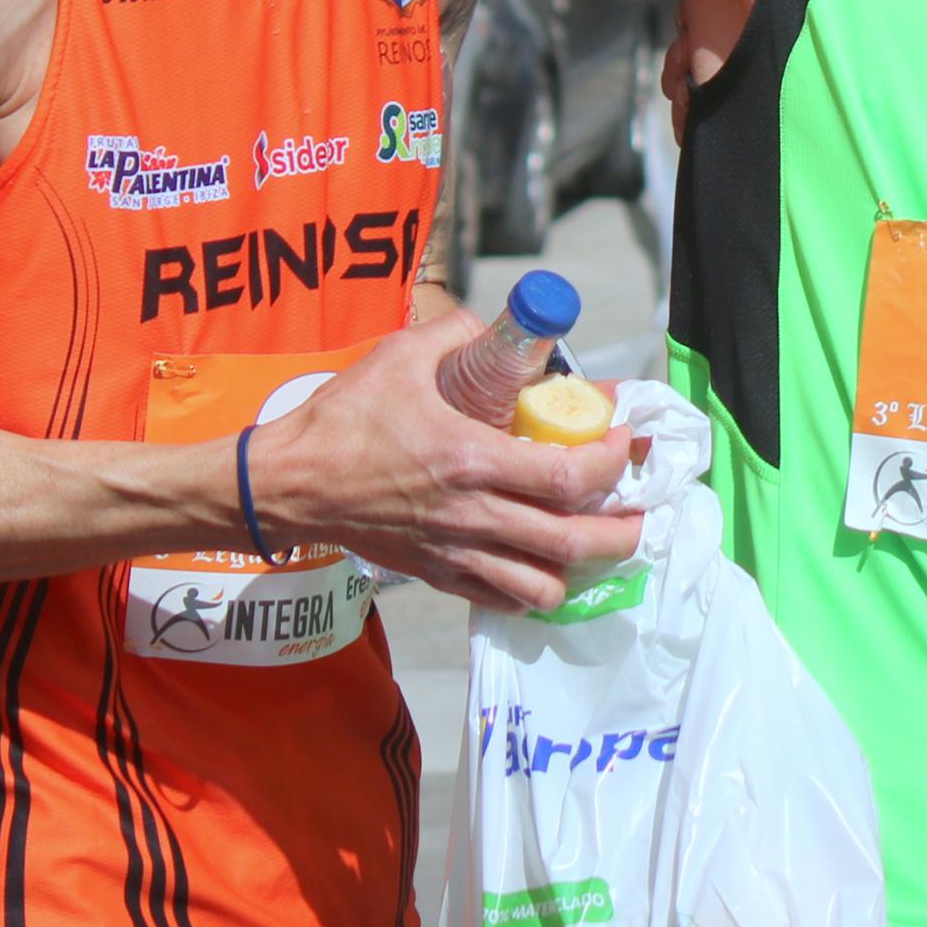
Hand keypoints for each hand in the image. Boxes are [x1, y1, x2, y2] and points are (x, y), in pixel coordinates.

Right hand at [249, 316, 643, 612]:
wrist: (287, 484)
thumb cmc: (341, 421)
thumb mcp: (399, 356)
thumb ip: (455, 334)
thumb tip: (491, 327)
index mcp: (470, 460)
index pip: (568, 476)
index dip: (612, 462)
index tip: (624, 440)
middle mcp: (472, 515)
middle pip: (573, 542)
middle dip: (623, 529)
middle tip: (640, 507)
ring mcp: (455, 552)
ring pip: (543, 585)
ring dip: (579, 566)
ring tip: (592, 539)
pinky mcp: (436, 575)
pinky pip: (502, 599)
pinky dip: (532, 589)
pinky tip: (538, 561)